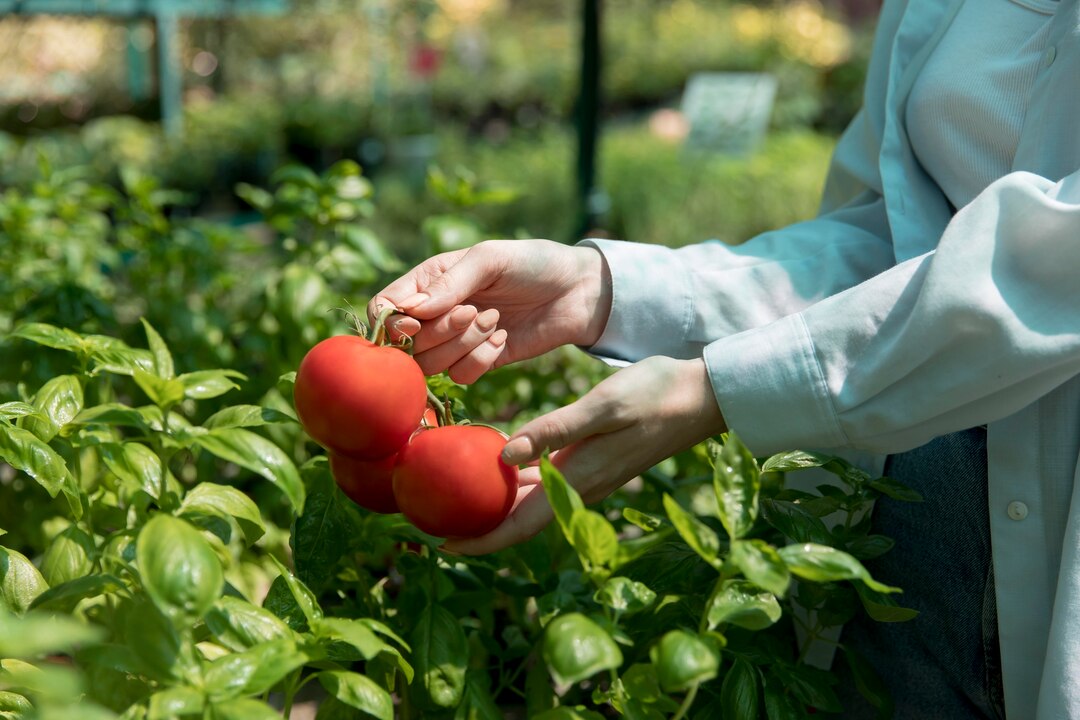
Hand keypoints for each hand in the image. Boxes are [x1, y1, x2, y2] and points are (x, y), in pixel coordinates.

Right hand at [368, 239, 611, 382]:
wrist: (579, 291)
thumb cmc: (533, 263)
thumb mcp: (491, 259)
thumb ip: (450, 282)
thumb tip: (410, 310)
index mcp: (429, 280)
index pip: (384, 306)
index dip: (393, 322)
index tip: (418, 322)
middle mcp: (437, 313)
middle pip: (407, 343)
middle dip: (442, 332)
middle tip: (478, 311)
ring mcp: (457, 341)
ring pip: (433, 365)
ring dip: (464, 346)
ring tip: (495, 321)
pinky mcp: (481, 362)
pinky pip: (461, 377)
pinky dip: (481, 361)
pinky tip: (503, 340)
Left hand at [441, 356, 726, 554]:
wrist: (703, 396)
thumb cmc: (654, 395)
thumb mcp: (601, 407)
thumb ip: (554, 431)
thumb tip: (504, 457)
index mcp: (578, 478)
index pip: (521, 525)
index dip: (481, 539)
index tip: (442, 544)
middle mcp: (581, 486)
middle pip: (520, 520)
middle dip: (479, 524)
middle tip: (433, 515)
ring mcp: (589, 476)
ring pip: (532, 503)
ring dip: (496, 504)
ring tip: (456, 494)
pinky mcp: (595, 462)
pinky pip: (546, 484)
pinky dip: (517, 483)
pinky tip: (499, 464)